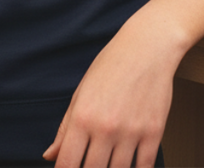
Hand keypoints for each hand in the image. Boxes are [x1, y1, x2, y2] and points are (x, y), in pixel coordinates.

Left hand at [42, 2, 179, 167]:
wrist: (147, 46)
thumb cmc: (111, 65)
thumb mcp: (81, 92)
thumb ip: (65, 128)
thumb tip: (50, 155)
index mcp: (83, 116)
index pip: (67, 163)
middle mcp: (105, 127)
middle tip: (89, 163)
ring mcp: (131, 132)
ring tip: (108, 161)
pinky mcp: (154, 133)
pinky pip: (144, 167)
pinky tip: (129, 164)